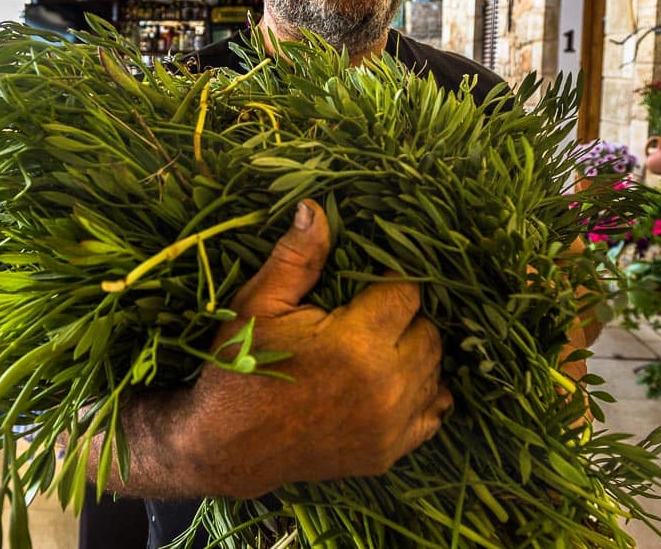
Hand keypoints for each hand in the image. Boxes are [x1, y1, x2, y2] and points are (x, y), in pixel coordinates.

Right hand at [173, 199, 450, 498]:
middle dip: (404, 319)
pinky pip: (434, 414)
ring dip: (414, 354)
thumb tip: (315, 207)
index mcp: (355, 343)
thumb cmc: (239, 369)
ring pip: (435, 371)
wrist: (225, 448)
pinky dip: (422, 395)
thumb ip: (297, 258)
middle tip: (367, 318)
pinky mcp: (389, 452)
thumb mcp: (259, 304)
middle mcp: (384, 386)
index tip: (367, 286)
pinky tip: (395, 383)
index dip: (389, 283)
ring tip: (378, 348)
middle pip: (429, 332)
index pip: (408, 293)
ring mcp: (390, 425)